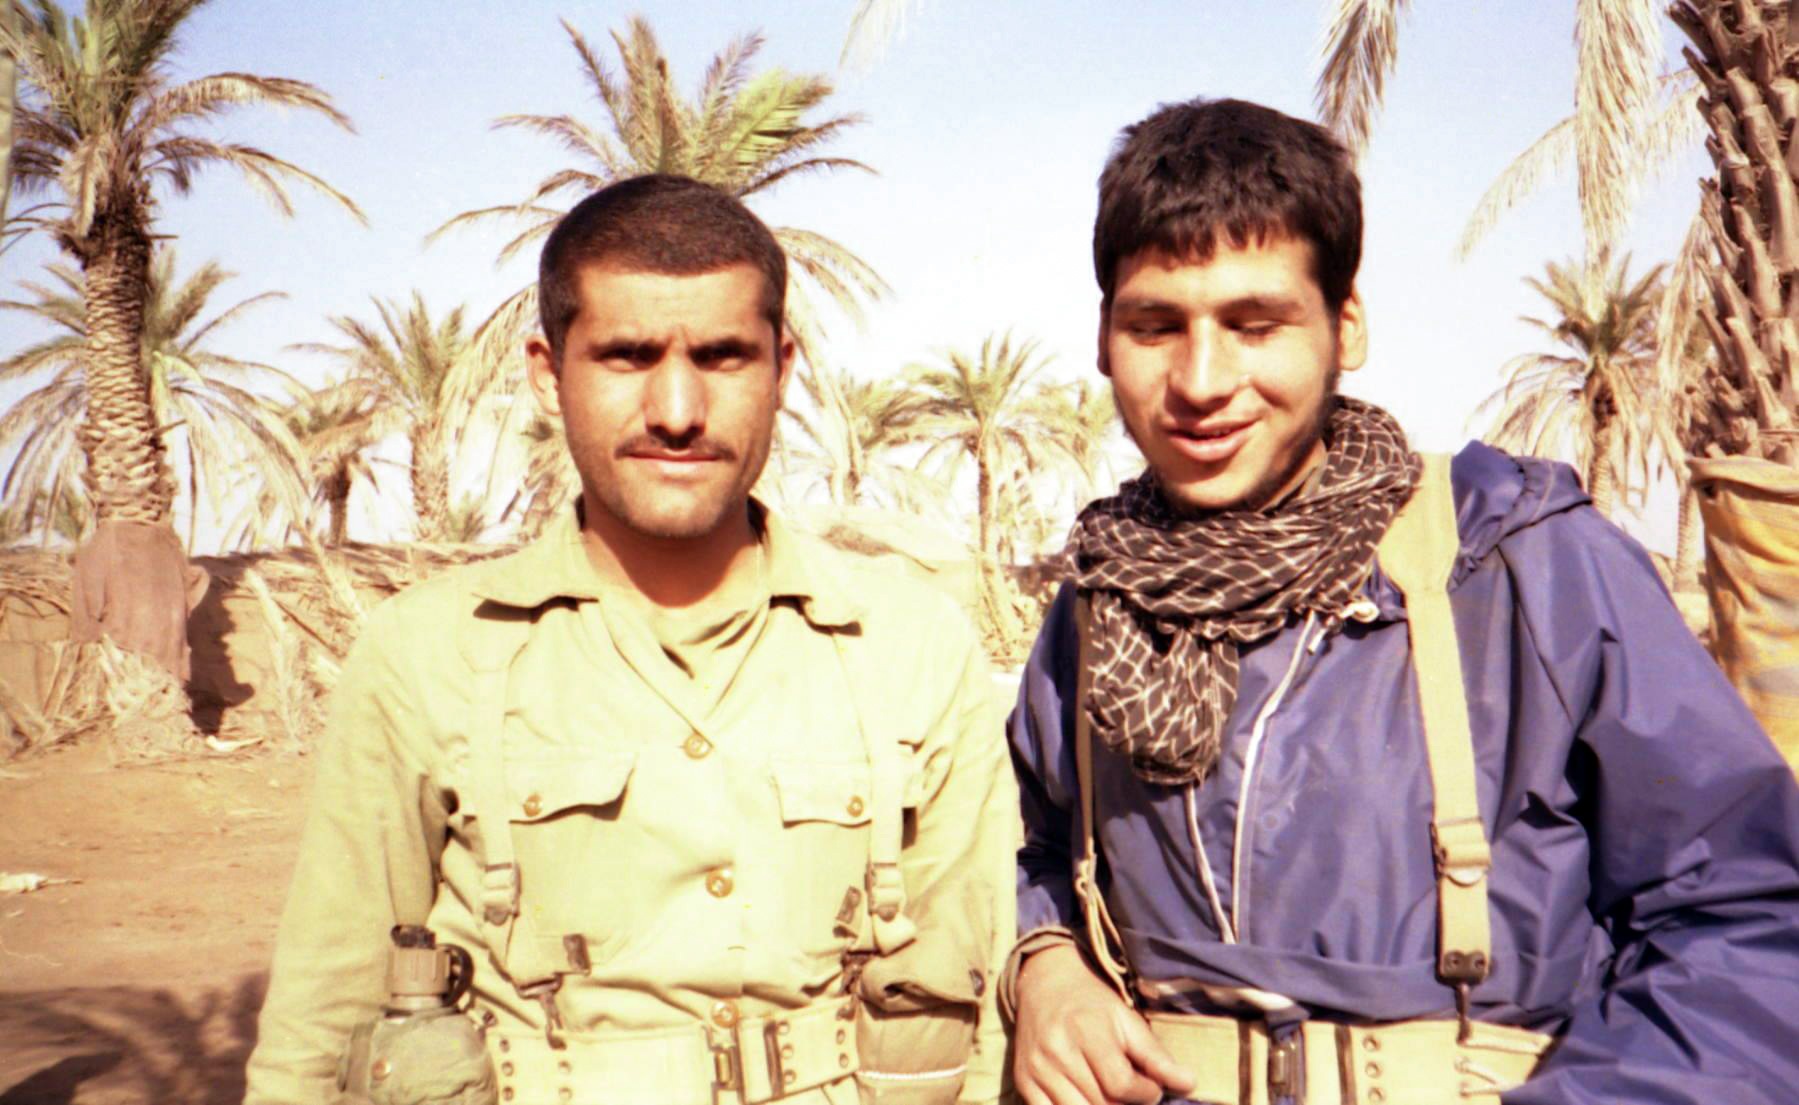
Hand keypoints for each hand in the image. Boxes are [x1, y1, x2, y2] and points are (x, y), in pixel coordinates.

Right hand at [1012, 943, 1197, 1104]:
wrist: (1044, 985)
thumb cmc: (1092, 1004)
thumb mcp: (1126, 1019)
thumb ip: (1156, 1055)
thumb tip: (1190, 1085)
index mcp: (1087, 1031)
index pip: (1121, 1084)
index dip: (1146, 1094)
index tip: (1152, 1088)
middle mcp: (1057, 1052)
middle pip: (1101, 1103)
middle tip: (1132, 1093)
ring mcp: (1037, 1070)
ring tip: (1112, 1097)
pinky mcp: (1024, 1083)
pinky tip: (1088, 1101)